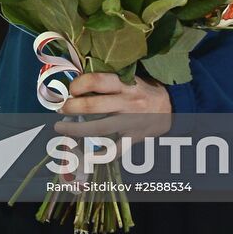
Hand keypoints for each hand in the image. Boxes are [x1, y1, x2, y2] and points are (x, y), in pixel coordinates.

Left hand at [54, 72, 172, 154]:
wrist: (172, 107)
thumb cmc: (146, 88)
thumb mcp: (132, 77)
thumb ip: (111, 79)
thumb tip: (80, 79)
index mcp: (126, 84)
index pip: (99, 80)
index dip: (80, 83)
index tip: (70, 88)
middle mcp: (127, 102)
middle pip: (94, 106)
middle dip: (72, 108)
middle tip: (61, 108)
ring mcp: (130, 123)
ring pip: (99, 129)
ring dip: (76, 130)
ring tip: (60, 129)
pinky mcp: (133, 139)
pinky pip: (115, 151)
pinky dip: (99, 156)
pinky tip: (85, 156)